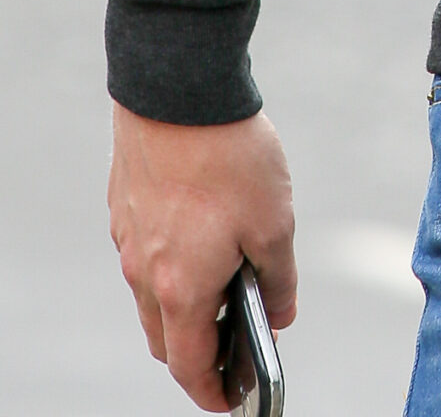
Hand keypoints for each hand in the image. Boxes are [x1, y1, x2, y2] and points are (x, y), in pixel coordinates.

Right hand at [109, 103, 296, 409]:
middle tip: (235, 341)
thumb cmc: (229, 156)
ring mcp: (129, 237)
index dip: (212, 390)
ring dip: (185, 301)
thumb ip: (279, 280)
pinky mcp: (124, 205)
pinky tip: (206, 230)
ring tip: (230, 277)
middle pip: (167, 335)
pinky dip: (172, 262)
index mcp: (180, 289)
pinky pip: (146, 252)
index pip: (189, 365)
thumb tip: (280, 314)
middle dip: (199, 349)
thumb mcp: (275, 222)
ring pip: (153, 293)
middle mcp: (143, 272)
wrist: (178, 89)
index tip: (232, 398)